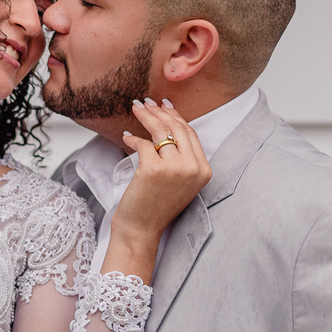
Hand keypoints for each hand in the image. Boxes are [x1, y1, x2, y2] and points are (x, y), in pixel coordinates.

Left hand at [114, 98, 211, 245]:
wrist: (141, 229)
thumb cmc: (155, 206)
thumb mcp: (179, 181)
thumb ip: (181, 158)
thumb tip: (167, 125)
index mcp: (204, 170)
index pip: (191, 134)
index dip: (177, 116)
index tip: (165, 105)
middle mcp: (194, 168)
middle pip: (178, 128)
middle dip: (161, 111)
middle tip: (146, 102)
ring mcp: (175, 168)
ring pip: (161, 131)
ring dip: (146, 117)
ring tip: (136, 108)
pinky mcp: (153, 169)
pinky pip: (143, 143)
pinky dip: (133, 139)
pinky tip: (126, 137)